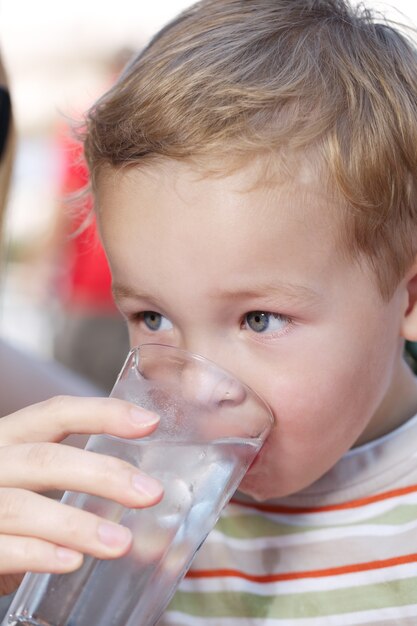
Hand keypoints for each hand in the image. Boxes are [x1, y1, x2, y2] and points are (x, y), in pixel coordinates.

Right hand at [0, 395, 161, 594]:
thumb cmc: (1, 502)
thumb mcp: (26, 476)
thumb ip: (68, 475)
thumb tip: (137, 491)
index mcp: (9, 438)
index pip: (56, 413)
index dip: (102, 413)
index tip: (149, 422)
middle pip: (45, 460)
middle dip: (103, 475)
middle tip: (150, 493)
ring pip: (24, 507)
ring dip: (77, 525)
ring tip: (121, 543)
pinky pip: (3, 547)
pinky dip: (39, 554)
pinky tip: (73, 561)